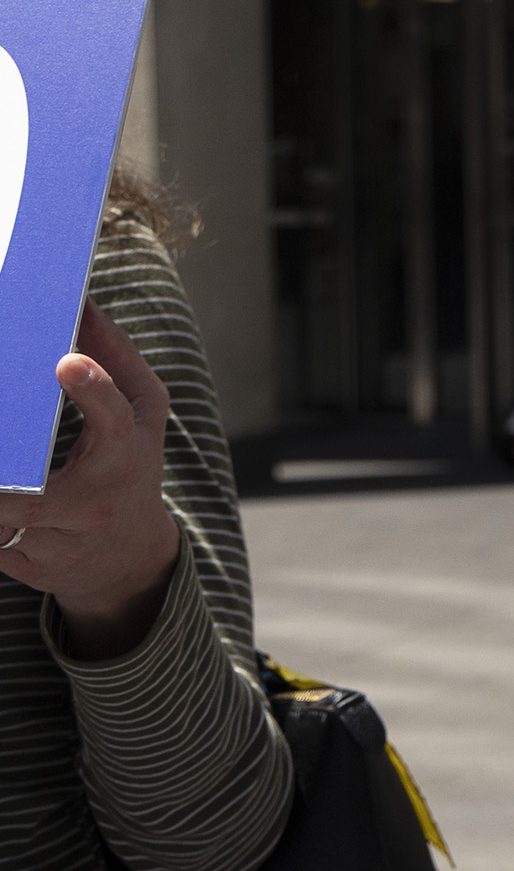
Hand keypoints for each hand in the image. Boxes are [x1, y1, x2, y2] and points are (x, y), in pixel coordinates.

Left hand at [0, 301, 180, 659]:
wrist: (129, 558)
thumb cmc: (132, 469)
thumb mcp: (142, 415)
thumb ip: (117, 359)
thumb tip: (83, 303)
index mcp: (124, 454)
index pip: (112, 417)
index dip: (91, 390)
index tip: (67, 362)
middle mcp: (93, 503)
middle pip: (26, 489)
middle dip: (2, 481)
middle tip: (4, 456)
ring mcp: (58, 541)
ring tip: (6, 476)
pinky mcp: (27, 566)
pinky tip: (4, 513)